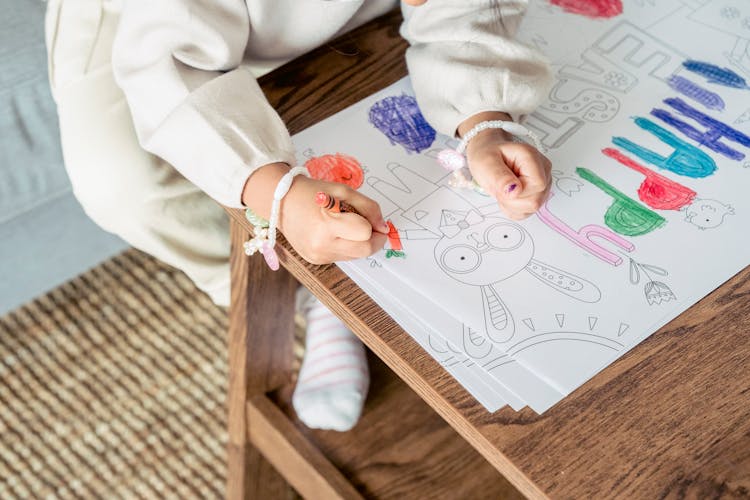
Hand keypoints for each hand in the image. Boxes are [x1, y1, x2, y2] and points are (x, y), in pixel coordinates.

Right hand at [242, 163, 388, 264]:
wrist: (281, 203)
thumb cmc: (313, 193)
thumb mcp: (344, 191)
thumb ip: (369, 208)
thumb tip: (384, 227)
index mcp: (327, 224)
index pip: (365, 233)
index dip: (373, 225)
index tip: (371, 219)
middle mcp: (321, 244)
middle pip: (364, 250)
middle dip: (373, 239)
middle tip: (371, 226)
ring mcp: (318, 255)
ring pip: (355, 256)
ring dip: (359, 242)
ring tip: (346, 226)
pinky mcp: (316, 261)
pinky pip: (343, 257)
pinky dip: (345, 246)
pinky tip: (334, 233)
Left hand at [459, 112, 551, 219]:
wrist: (488, 154)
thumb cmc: (487, 155)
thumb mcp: (486, 163)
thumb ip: (500, 177)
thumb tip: (515, 191)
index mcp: (532, 157)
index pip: (538, 185)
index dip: (517, 193)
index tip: (501, 186)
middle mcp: (543, 170)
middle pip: (535, 200)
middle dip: (512, 201)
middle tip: (499, 187)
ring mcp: (543, 183)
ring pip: (532, 208)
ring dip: (511, 205)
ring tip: (503, 189)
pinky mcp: (538, 193)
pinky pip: (527, 211)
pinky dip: (513, 208)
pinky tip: (507, 195)